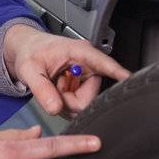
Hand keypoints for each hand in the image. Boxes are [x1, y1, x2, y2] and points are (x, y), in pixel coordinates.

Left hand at [2, 26, 129, 118]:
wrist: (26, 50)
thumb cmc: (30, 51)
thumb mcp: (29, 68)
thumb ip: (41, 88)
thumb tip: (55, 108)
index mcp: (79, 52)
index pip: (104, 64)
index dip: (118, 73)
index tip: (131, 80)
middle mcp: (88, 64)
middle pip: (91, 97)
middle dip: (69, 100)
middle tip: (54, 86)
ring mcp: (87, 77)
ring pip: (84, 104)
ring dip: (66, 102)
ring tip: (55, 86)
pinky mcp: (83, 87)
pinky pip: (79, 106)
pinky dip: (65, 103)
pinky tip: (58, 91)